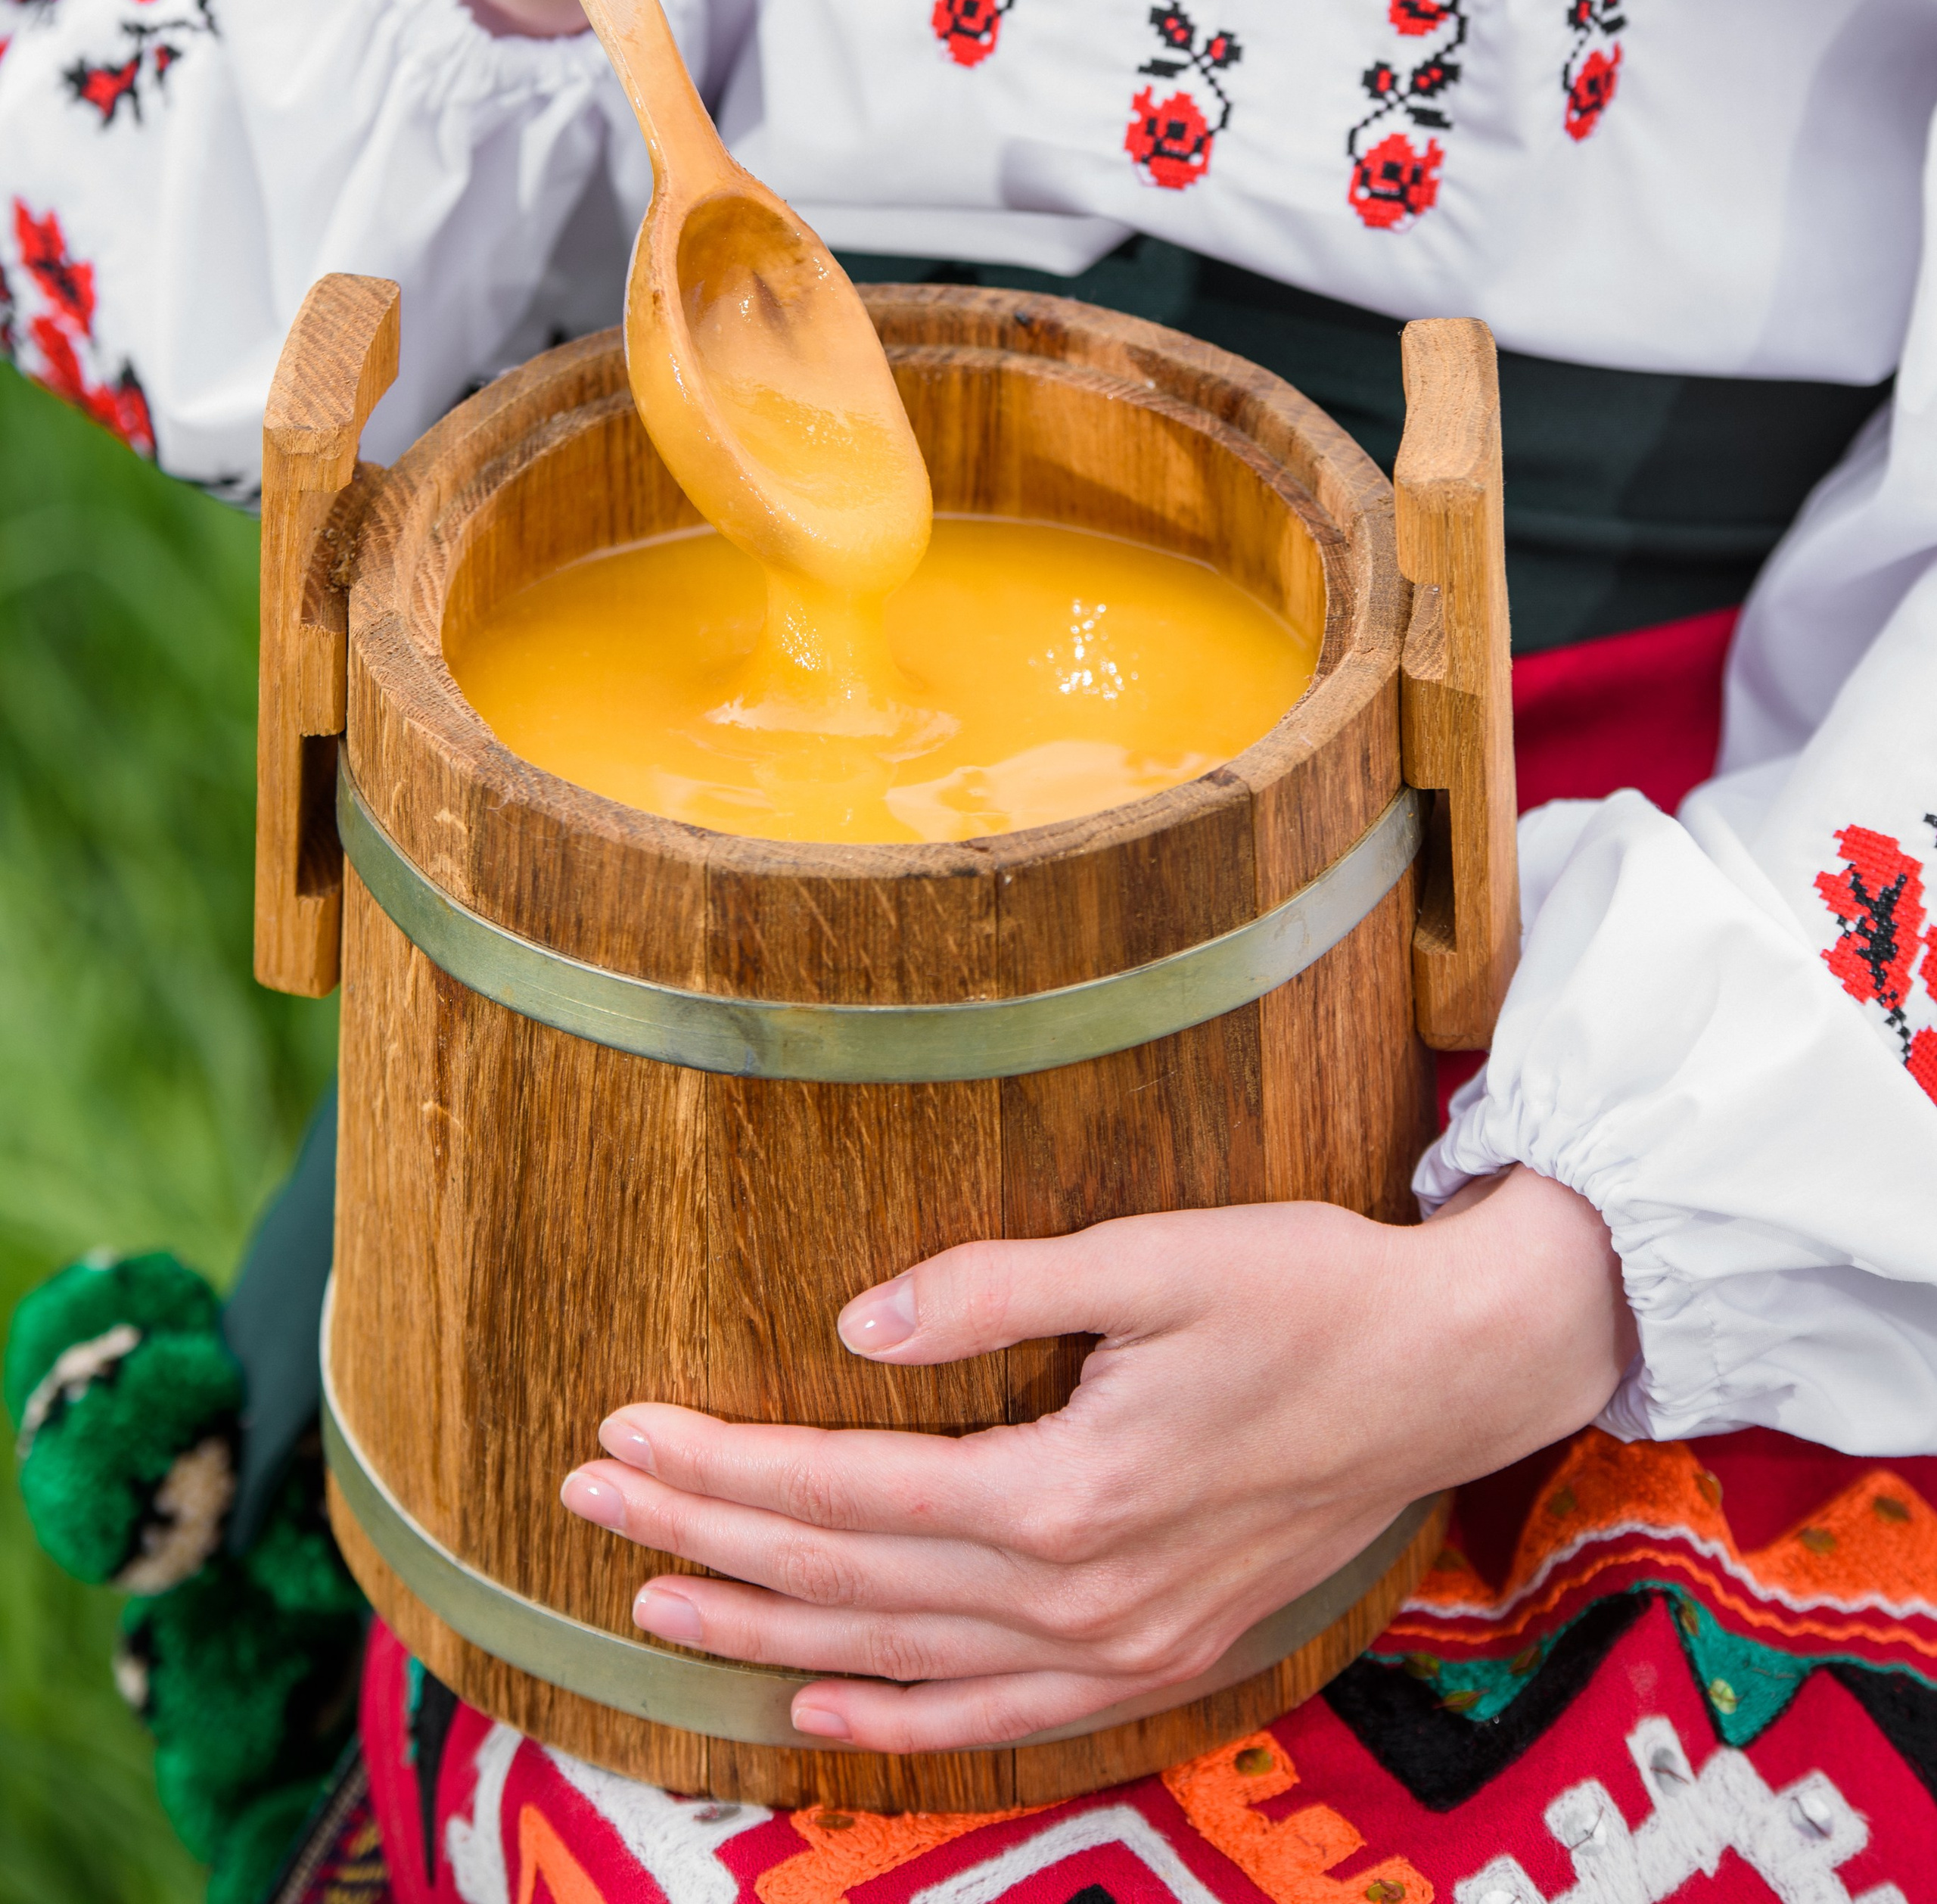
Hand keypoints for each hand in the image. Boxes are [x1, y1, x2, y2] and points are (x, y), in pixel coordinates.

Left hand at [559, 1169, 1633, 1753]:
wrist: (1450, 1367)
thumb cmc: (1306, 1288)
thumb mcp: (1155, 1256)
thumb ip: (999, 1287)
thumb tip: (861, 1322)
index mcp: (1065, 1493)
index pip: (842, 1490)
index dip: (720, 1468)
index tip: (619, 1436)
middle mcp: (1078, 1596)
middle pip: (846, 1579)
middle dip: (705, 1544)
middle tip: (590, 1504)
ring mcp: (1120, 1645)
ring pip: (901, 1656)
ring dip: (768, 1634)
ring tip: (654, 1609)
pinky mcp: (1159, 1654)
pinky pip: (999, 1715)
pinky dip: (900, 1717)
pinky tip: (822, 1708)